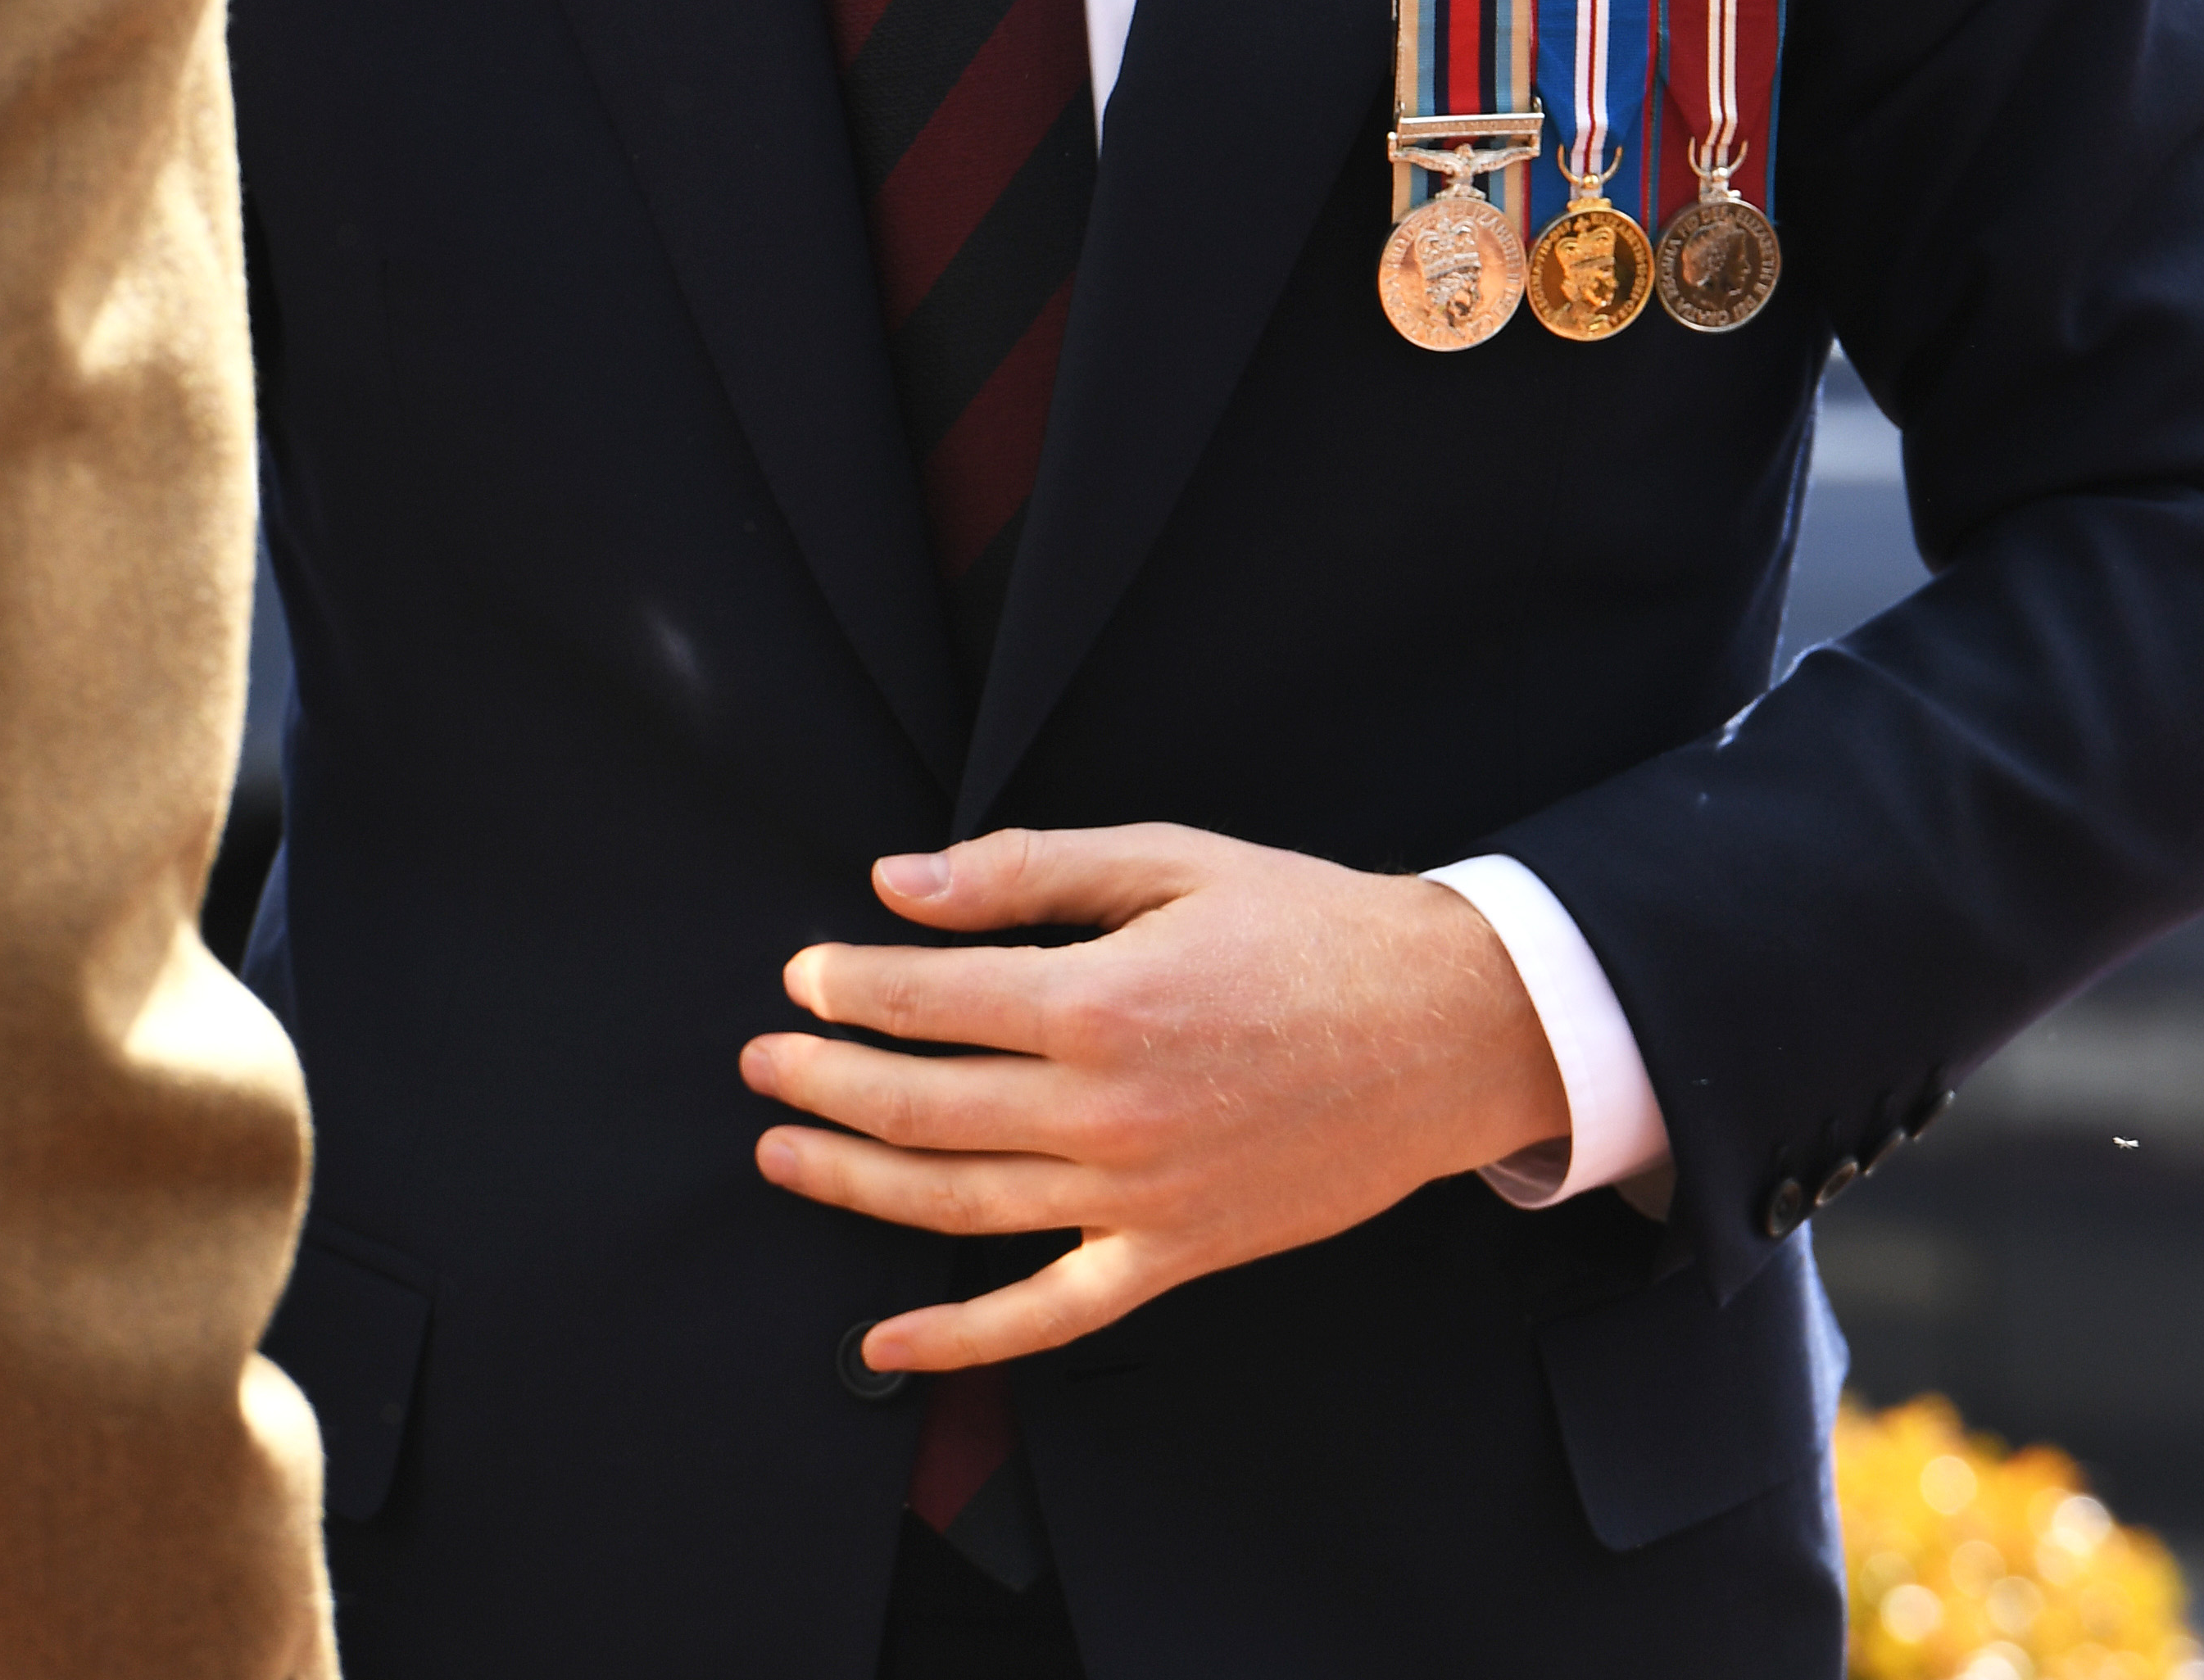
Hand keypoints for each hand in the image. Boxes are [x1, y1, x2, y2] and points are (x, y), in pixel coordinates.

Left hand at [737, 825, 1567, 1372]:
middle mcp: (1105, 1111)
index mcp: (1098, 1001)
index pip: (925, 1001)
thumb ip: (1024, 870)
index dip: (847, 985)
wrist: (1442, 1028)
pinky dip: (957, 1341)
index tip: (803, 973)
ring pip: (957, 1205)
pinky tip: (881, 1343)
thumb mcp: (1165, 859)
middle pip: (920, 1107)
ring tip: (780, 1153)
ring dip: (852, 1184)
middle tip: (761, 1060)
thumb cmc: (1303, 927)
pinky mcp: (1173, 1256)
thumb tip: (900, 882)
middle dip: (821, 1080)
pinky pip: (1046, 1315)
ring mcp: (1137, 1198)